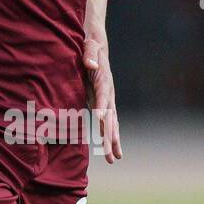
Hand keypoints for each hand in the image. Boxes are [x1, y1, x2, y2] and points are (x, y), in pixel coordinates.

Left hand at [83, 30, 121, 163]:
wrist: (96, 45)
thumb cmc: (90, 45)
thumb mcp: (89, 45)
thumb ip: (89, 54)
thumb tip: (91, 65)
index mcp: (104, 80)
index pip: (103, 97)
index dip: (102, 109)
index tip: (99, 121)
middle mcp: (109, 93)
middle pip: (111, 117)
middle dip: (111, 137)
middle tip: (112, 155)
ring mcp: (107, 99)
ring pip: (111, 124)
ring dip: (112, 141)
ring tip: (114, 159)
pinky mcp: (101, 102)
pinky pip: (106, 122)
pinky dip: (107, 135)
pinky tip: (109, 149)